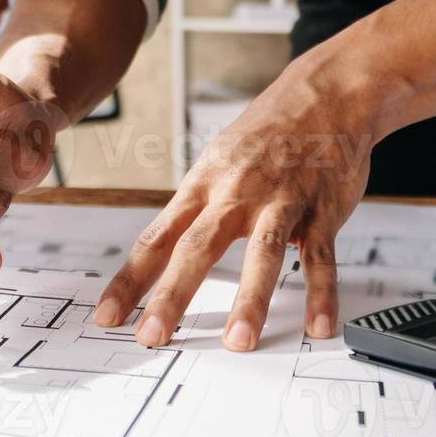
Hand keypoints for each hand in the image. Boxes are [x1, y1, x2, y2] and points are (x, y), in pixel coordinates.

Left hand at [92, 65, 377, 350]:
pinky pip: (321, 255)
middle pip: (196, 246)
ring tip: (237, 341)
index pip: (156, 238)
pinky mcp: (321, 208)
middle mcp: (235, 193)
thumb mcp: (218, 162)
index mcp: (203, 185)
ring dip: (249, 299)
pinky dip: (320, 293)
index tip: (109, 316)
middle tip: (153, 336)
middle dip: (172, 295)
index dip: (130, 280)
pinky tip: (318, 326)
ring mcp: (280, 200)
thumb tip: (165, 250)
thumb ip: (196, 209)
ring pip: (260, 252)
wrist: (325, 96)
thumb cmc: (267, 134)